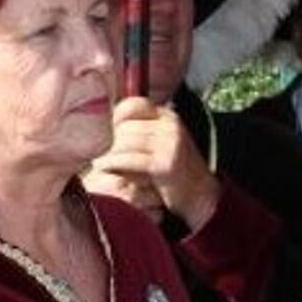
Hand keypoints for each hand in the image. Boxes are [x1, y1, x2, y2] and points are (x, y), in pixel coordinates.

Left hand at [88, 96, 222, 229]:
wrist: (201, 196)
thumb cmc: (174, 170)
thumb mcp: (162, 142)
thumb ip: (141, 130)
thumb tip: (104, 120)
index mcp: (168, 117)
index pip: (133, 105)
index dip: (115, 118)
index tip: (108, 133)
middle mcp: (170, 127)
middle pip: (125, 127)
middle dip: (109, 142)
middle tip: (100, 155)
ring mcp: (169, 144)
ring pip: (123, 143)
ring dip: (108, 155)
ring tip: (101, 164)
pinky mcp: (165, 164)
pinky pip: (128, 160)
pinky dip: (114, 165)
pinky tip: (108, 170)